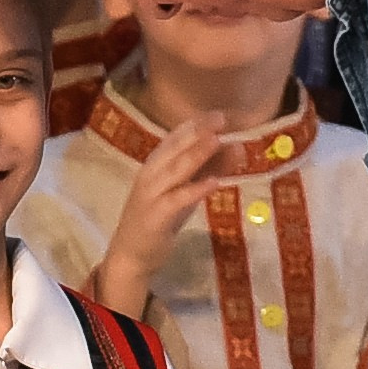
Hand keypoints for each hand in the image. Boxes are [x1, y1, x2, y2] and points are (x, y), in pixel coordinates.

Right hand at [94, 113, 226, 313]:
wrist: (132, 253)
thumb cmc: (160, 219)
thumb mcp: (186, 191)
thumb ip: (207, 170)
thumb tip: (236, 149)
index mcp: (155, 165)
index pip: (175, 138)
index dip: (196, 124)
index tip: (219, 115)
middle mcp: (151, 174)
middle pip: (175, 148)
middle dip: (198, 132)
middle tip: (221, 119)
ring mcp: (151, 194)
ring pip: (175, 169)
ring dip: (197, 154)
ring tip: (218, 140)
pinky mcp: (155, 216)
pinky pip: (177, 199)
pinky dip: (196, 189)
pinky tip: (214, 182)